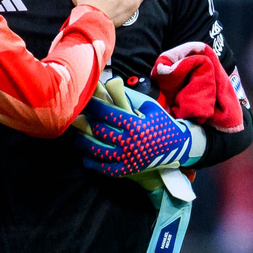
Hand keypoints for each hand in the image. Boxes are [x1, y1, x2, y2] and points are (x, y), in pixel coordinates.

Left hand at [73, 88, 191, 177]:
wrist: (178, 146)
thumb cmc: (160, 122)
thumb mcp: (148, 106)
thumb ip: (127, 97)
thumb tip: (107, 83)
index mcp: (135, 124)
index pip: (107, 113)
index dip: (92, 106)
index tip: (83, 100)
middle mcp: (130, 142)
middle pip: (100, 131)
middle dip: (85, 122)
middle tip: (74, 117)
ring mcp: (128, 158)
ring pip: (99, 151)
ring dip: (85, 143)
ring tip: (77, 137)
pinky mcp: (129, 169)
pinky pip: (107, 168)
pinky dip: (94, 164)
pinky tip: (86, 157)